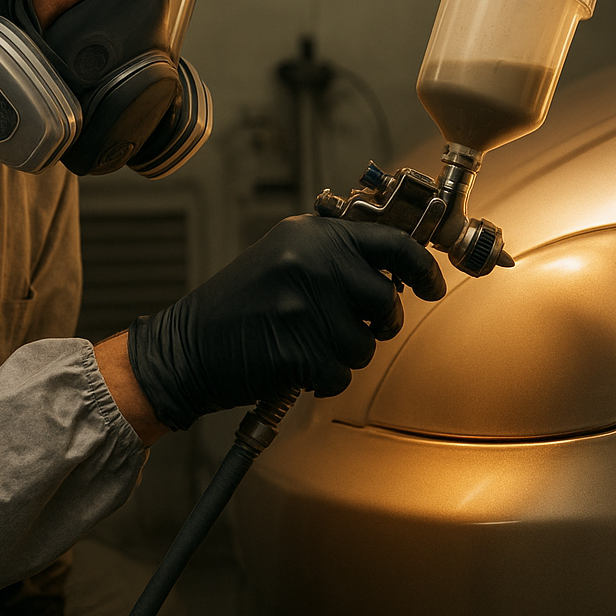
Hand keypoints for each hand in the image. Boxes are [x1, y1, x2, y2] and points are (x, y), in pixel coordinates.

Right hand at [128, 215, 446, 429]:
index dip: (422, 268)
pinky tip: (294, 366)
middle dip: (377, 324)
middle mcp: (310, 262)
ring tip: (307, 345)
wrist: (184, 347)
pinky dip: (322, 380)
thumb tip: (397, 268)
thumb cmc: (238, 306)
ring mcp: (302, 305)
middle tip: (348, 327)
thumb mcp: (284, 256)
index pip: (392, 243)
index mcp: (312, 235)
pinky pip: (339, 374)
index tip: (431, 287)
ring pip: (365, 343)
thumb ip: (336, 254)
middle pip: (385, 301)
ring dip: (344, 355)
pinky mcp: (294, 348)